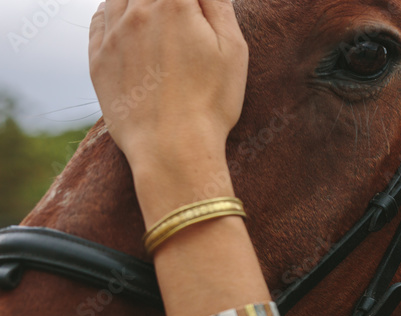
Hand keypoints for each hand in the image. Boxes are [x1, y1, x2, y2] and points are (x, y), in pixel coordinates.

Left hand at [88, 0, 248, 169]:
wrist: (172, 146)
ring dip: (139, 1)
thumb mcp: (233, 50)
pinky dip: (113, 12)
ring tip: (156, 17)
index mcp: (174, 4)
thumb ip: (219, 6)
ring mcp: (113, 34)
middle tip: (180, 20)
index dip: (192, 2)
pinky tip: (128, 22)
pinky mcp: (99, 58)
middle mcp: (138, 11)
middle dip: (168, 4)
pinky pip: (99, 19)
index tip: (199, 12)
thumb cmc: (211, 102)